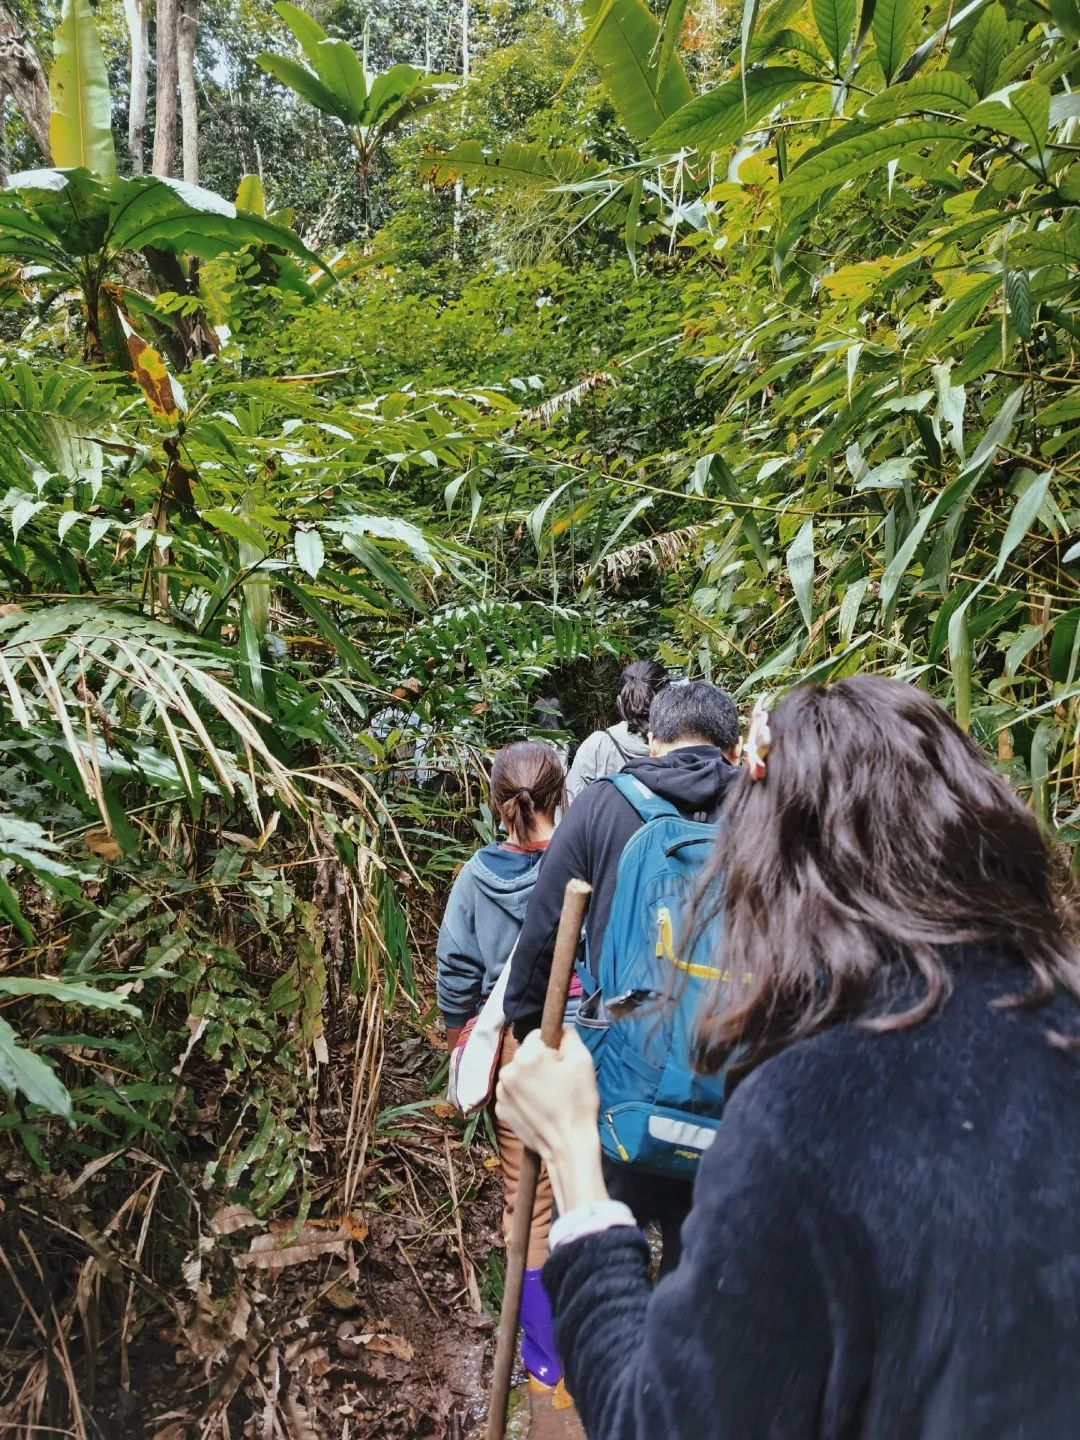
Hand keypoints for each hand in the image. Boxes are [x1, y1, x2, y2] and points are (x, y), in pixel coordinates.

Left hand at [496, 1027, 607, 1214]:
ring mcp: (501, 1092)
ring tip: (548, 1097)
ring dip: (530, 1079)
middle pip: (526, 1055)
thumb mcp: (583, 1061)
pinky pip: (513, 1092)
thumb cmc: (578, 1101)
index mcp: (527, 1055)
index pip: (538, 1035)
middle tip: (558, 1082)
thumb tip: (560, 1028)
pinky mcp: (500, 1109)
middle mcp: (508, 1070)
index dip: (554, 1048)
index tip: (562, 1065)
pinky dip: (523, 1096)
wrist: (567, 1145)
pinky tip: (538, 1108)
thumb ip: (569, 1035)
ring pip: (518, 1073)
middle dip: (540, 1063)